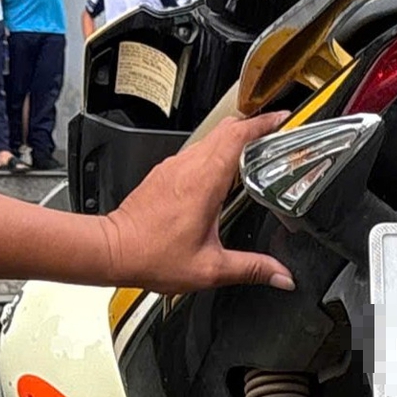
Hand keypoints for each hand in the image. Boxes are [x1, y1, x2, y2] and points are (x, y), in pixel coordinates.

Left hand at [100, 112, 294, 292]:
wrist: (113, 252)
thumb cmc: (151, 256)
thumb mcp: (210, 268)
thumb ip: (251, 269)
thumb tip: (281, 276)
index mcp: (205, 181)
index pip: (239, 134)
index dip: (265, 123)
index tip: (283, 119)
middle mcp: (188, 167)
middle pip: (227, 129)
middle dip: (254, 127)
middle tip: (275, 134)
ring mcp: (173, 167)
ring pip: (210, 138)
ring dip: (233, 140)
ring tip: (254, 153)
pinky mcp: (163, 174)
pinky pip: (195, 153)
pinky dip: (215, 154)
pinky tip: (221, 175)